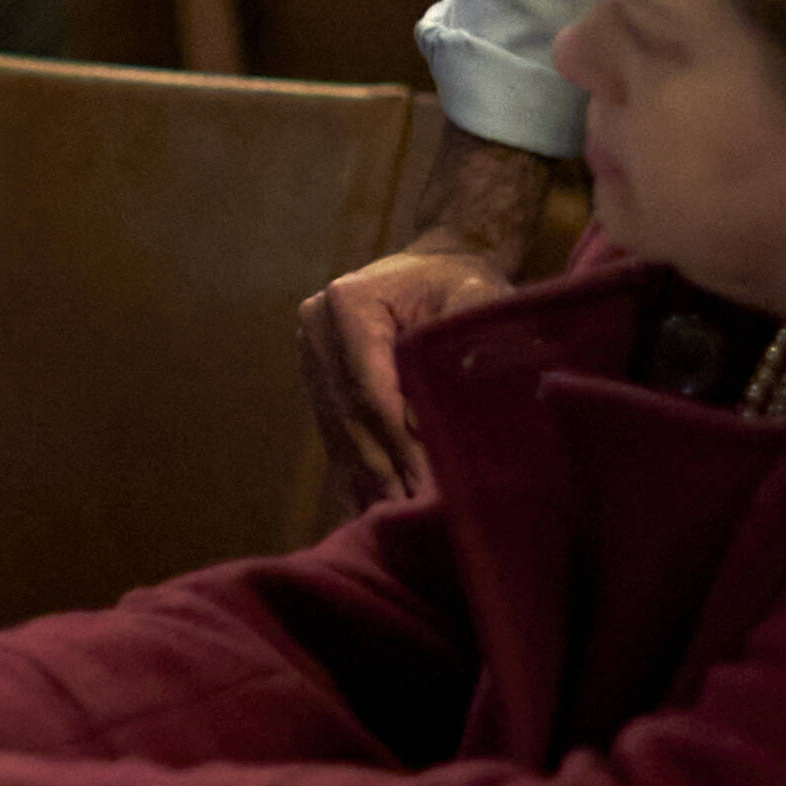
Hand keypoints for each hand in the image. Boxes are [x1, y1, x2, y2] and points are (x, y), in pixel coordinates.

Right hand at [300, 234, 512, 505]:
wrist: (439, 266)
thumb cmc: (464, 282)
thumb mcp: (475, 300)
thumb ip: (458, 350)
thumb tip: (433, 421)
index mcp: (348, 304)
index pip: (369, 388)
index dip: (397, 439)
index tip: (426, 482)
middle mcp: (317, 328)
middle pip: (349, 415)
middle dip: (384, 468)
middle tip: (413, 513)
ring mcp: (310, 355)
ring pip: (339, 430)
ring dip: (368, 478)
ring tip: (395, 519)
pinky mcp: (315, 379)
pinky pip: (334, 432)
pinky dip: (355, 471)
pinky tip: (371, 507)